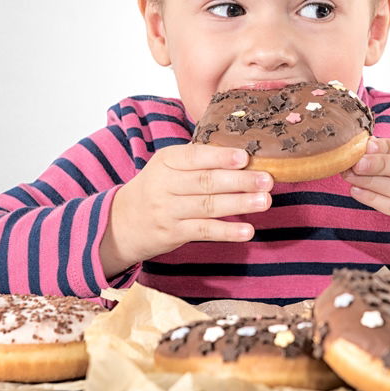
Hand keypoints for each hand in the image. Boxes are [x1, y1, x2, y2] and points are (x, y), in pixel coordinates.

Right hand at [100, 144, 272, 275]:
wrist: (123, 222)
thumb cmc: (157, 187)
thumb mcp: (168, 166)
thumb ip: (199, 160)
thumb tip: (244, 156)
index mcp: (166, 160)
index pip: (195, 156)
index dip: (220, 157)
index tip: (245, 157)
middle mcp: (164, 184)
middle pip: (206, 182)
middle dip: (239, 181)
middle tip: (266, 180)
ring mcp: (167, 211)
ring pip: (208, 206)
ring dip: (239, 204)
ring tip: (265, 201)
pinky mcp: (173, 233)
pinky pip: (204, 231)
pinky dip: (227, 231)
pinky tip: (248, 230)